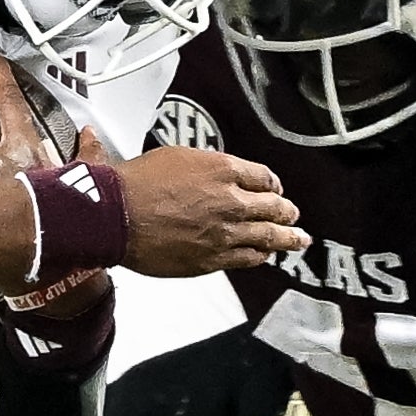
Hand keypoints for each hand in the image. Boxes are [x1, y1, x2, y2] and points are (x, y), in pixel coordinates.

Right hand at [119, 141, 305, 277]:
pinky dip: (260, 256)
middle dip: (286, 211)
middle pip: (272, 206)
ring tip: (298, 239)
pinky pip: (248, 258)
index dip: (272, 184)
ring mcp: (225, 232)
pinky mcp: (213, 259)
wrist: (117, 216)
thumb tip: (199, 161)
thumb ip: (196, 161)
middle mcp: (231, 200)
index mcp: (223, 169)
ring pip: (268, 236)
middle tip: (293, 214)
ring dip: (287, 238)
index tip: (275, 188)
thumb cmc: (134, 183)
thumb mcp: (171, 156)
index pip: (262, 177)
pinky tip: (265, 256)